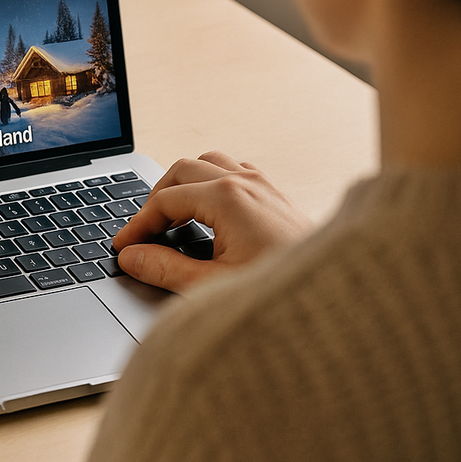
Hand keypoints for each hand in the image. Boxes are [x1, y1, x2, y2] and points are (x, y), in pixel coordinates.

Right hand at [112, 151, 310, 291]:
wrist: (336, 297)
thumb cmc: (282, 293)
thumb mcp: (211, 285)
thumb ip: (164, 268)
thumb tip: (132, 257)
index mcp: (226, 198)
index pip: (164, 201)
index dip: (138, 224)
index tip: (124, 246)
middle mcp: (245, 182)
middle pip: (181, 170)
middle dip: (156, 198)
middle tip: (143, 229)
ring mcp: (263, 185)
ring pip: (208, 164)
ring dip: (183, 185)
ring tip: (170, 216)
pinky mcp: (275, 195)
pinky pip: (234, 171)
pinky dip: (211, 184)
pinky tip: (208, 212)